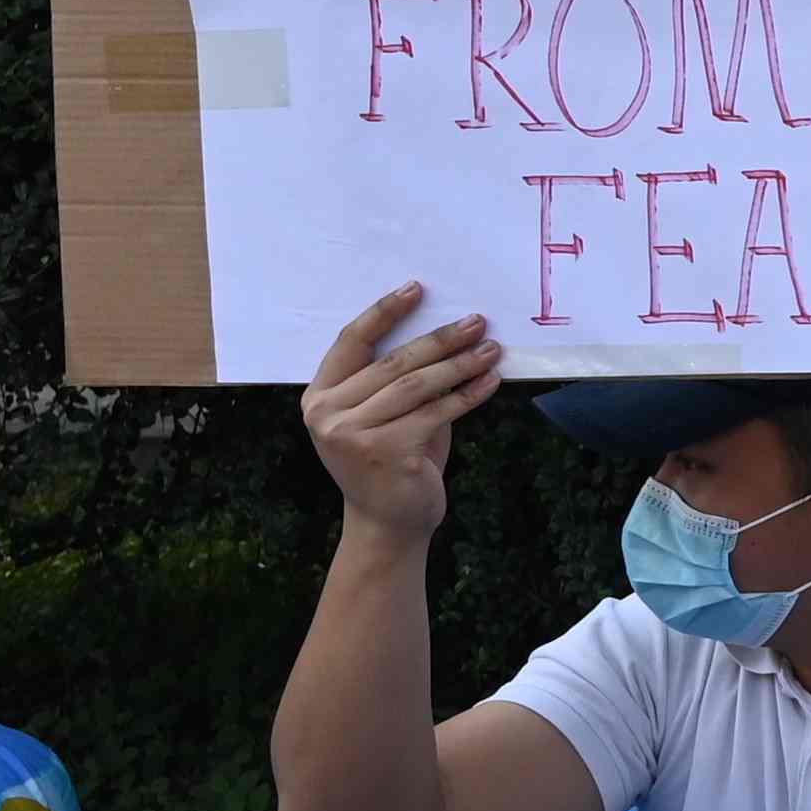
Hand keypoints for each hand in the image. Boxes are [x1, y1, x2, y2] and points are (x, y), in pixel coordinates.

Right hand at [302, 283, 498, 543]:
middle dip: (440, 339)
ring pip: (416, 386)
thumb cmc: (393, 459)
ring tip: (491, 348)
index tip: (417, 288)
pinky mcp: (383, 452)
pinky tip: (490, 382)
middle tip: (477, 321)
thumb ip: (399, 379)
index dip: (384, 312)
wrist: (389, 522)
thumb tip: (447, 331)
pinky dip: (467, 395)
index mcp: (319, 396)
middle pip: (392, 362)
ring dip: (459, 364)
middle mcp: (326, 413)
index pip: (350, 342)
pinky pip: (436, 413)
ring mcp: (350, 434)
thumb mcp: (385, 414)